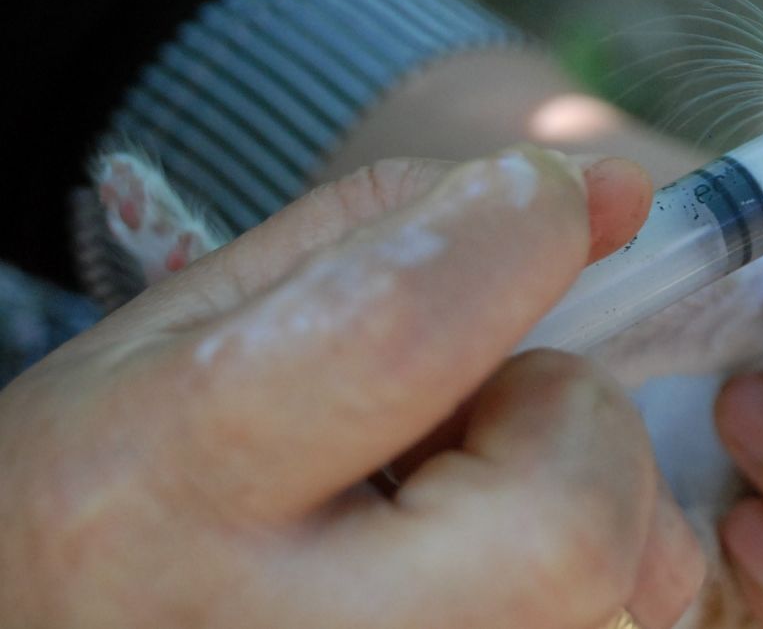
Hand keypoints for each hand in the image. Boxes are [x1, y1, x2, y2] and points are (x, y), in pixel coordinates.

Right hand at [0, 149, 703, 628]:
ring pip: (612, 593)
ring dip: (582, 504)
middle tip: (488, 414)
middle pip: (565, 520)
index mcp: (166, 480)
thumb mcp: (206, 318)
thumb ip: (408, 228)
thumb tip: (617, 193)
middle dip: (570, 423)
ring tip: (462, 507)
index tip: (546, 200)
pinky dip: (588, 576)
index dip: (517, 236)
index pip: (402, 332)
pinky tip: (481, 567)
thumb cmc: (125, 473)